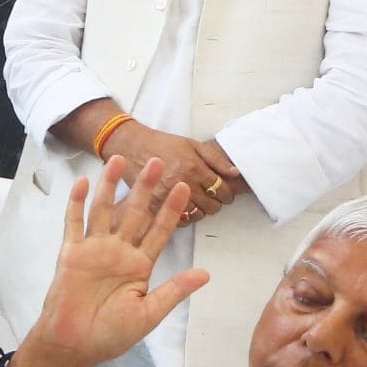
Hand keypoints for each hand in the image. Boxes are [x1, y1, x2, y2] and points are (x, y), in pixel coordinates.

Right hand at [16, 156, 209, 366]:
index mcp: (140, 265)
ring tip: (118, 159)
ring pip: (105, 211)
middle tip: (158, 161)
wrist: (74, 345)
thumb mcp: (150, 314)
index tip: (185, 187)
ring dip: (111, 186)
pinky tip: (82, 183)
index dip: (171, 209)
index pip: (160, 231)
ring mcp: (94, 250)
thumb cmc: (111, 334)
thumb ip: (174, 290)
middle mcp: (119, 252)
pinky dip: (76, 203)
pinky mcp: (72, 254)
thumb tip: (205, 273)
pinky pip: (74, 224)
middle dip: (146, 188)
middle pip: (135, 213)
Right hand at [104, 120, 231, 219]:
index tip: (224, 192)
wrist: (132, 146)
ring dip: (201, 211)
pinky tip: (183, 208)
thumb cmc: (162, 144)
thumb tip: (235, 172)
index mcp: (194, 168)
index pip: (222, 190)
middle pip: (212, 206)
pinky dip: (184, 218)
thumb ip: (216, 158)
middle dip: (215, 203)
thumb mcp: (192, 144)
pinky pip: (178, 222)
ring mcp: (168, 196)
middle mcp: (182, 183)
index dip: (227, 194)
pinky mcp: (154, 205)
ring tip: (197, 203)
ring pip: (197, 216)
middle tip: (210, 197)